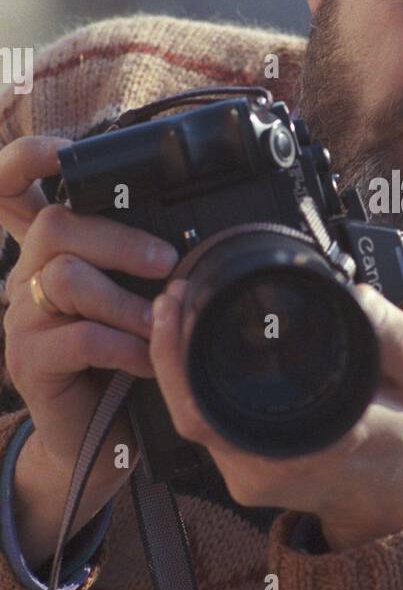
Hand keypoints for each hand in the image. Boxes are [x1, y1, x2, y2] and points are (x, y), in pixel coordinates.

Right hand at [0, 135, 179, 561]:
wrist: (97, 441)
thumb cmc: (123, 361)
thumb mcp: (135, 301)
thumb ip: (145, 264)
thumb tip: (197, 231)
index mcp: (52, 252)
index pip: (14, 187)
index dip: (28, 157)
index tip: (62, 147)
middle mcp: (27, 276)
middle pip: (56, 225)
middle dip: (118, 239)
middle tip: (167, 263)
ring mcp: (22, 319)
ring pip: (64, 278)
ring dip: (125, 299)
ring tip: (161, 323)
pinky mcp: (28, 362)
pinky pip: (76, 338)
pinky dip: (122, 346)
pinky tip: (147, 361)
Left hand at [148, 278, 402, 548]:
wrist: (401, 507)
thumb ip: (398, 337)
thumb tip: (359, 295)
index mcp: (302, 446)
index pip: (207, 410)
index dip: (177, 358)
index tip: (177, 307)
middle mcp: (264, 468)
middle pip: (186, 411)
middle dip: (169, 350)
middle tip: (173, 297)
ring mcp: (248, 477)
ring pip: (191, 420)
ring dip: (179, 368)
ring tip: (181, 313)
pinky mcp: (243, 475)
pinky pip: (206, 427)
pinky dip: (195, 387)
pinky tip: (197, 350)